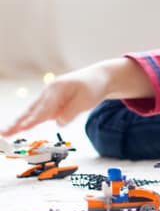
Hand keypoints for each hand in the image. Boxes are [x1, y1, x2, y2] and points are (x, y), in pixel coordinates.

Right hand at [1, 58, 152, 136]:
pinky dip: (28, 118)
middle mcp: (49, 91)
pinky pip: (38, 111)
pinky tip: (18, 126)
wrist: (99, 77)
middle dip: (18, 123)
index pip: (44, 109)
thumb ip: (71, 112)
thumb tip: (58, 122)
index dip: (33, 120)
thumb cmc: (94, 87)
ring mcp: (49, 95)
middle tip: (5, 133)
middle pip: (32, 110)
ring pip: (32, 111)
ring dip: (19, 122)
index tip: (22, 128)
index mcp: (57, 89)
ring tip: (6, 132)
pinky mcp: (51, 100)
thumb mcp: (86, 101)